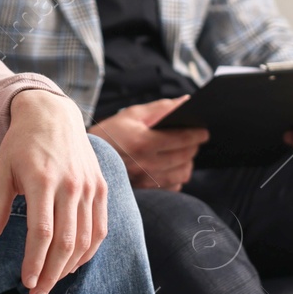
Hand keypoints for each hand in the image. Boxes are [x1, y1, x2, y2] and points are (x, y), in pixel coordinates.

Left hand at [0, 90, 108, 293]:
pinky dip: (88, 251)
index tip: (26, 283)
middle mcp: (71, 184)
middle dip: (51, 274)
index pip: (42, 232)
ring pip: (85, 239)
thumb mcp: (1, 170)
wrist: (52, 114)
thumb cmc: (21, 144)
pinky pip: (99, 228)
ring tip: (52, 282)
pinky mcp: (100, 187)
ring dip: (69, 267)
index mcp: (42, 180)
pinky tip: (73, 264)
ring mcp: (89, 186)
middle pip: (66, 242)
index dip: (35, 261)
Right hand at [88, 96, 207, 191]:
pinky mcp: (145, 190)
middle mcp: (146, 163)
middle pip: (185, 156)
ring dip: (188, 162)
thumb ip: (160, 109)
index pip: (182, 139)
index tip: (204, 131)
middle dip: (194, 146)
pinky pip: (173, 186)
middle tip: (195, 138)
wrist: (88, 158)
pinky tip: (172, 166)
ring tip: (184, 152)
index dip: (197, 134)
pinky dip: (177, 176)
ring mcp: (146, 180)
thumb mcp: (132, 115)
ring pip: (182, 173)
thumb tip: (185, 102)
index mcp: (144, 142)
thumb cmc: (110, 133)